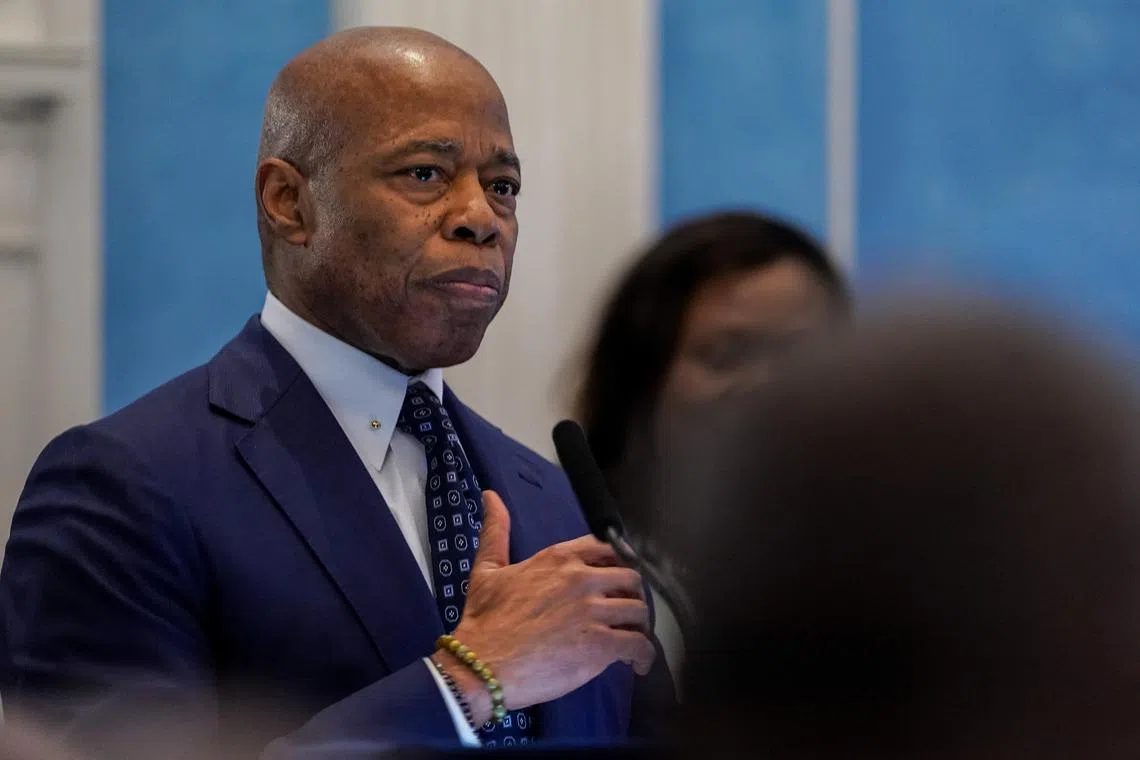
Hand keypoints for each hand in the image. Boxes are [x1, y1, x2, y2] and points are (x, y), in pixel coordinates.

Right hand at [436, 490, 655, 723]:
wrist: (482, 666)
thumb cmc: (483, 621)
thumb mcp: (487, 570)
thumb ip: (496, 531)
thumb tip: (490, 495)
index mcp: (559, 558)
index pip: (608, 547)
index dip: (619, 563)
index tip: (618, 580)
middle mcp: (581, 579)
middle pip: (631, 578)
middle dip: (632, 596)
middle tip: (626, 614)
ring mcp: (593, 612)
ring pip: (639, 611)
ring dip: (640, 626)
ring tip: (632, 639)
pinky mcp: (600, 645)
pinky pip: (638, 645)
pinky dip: (643, 656)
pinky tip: (636, 664)